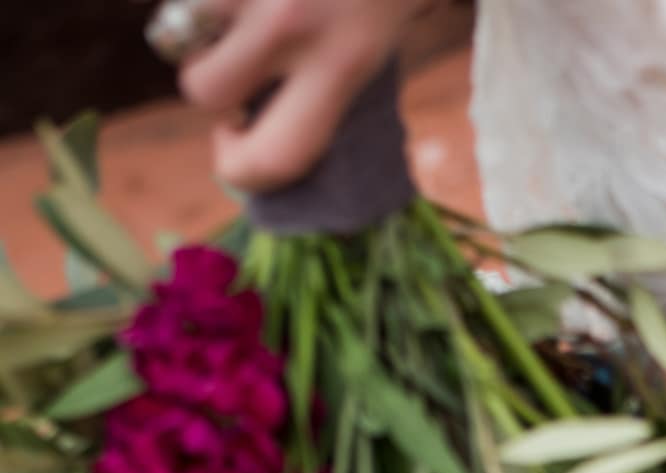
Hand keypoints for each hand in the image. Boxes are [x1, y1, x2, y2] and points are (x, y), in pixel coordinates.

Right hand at [176, 0, 431, 192]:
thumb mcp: (393, 25)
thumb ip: (334, 73)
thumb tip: (264, 110)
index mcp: (347, 63)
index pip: (278, 159)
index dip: (244, 169)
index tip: (239, 141)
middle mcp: (295, 23)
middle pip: (202, 90)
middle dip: (208, 78)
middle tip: (235, 56)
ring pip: (178, 22)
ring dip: (198, 14)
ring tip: (244, 0)